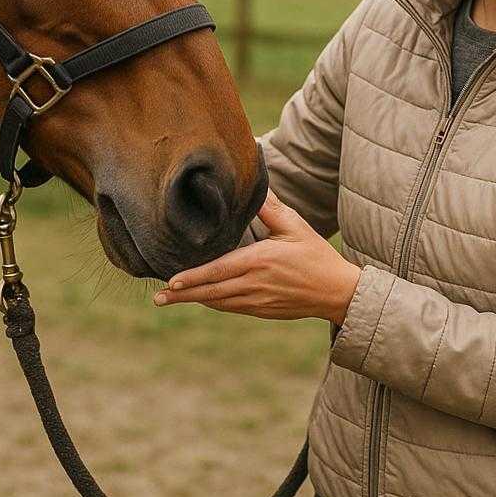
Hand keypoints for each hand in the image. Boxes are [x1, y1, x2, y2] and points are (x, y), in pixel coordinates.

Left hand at [153, 189, 361, 322]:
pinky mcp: (262, 310)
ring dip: (194, 300)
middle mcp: (255, 283)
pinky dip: (213, 303)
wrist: (337, 291)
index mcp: (260, 260)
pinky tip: (200, 299)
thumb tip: (254, 186)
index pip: (219, 270)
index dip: (194, 277)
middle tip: (158, 297)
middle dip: (183, 294)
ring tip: (169, 299)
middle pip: (212, 291)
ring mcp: (257, 300)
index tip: (171, 280)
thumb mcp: (294, 226)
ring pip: (219, 302)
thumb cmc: (315, 254)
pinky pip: (231, 308)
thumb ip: (270, 208)